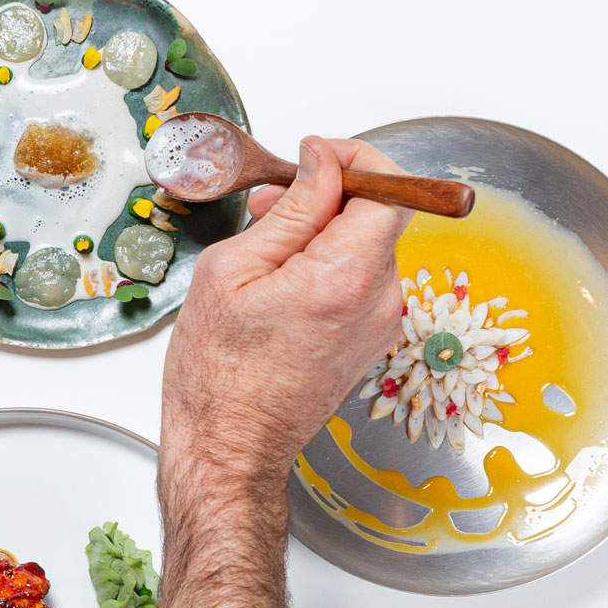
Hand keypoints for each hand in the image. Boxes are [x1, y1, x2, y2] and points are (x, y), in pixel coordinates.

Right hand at [162, 136, 410, 482]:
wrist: (228, 448)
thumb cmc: (217, 376)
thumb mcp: (233, 271)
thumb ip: (290, 210)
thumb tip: (321, 163)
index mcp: (345, 277)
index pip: (390, 187)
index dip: (355, 160)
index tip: (316, 159)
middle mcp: (379, 301)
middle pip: (377, 215)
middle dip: (326, 197)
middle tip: (268, 207)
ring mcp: (380, 325)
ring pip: (366, 247)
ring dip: (322, 234)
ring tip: (264, 254)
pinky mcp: (371, 341)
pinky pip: (359, 281)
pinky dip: (326, 268)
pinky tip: (280, 285)